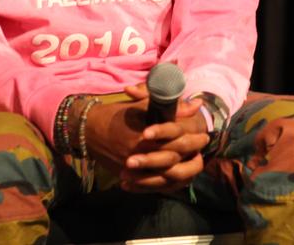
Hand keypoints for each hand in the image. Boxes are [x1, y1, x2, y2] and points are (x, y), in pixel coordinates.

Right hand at [81, 85, 208, 191]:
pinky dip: (167, 183)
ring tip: (194, 164)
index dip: (194, 141)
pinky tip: (177, 178)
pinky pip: (152, 186)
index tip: (205, 136)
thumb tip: (195, 106)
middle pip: (173, 163)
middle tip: (202, 151)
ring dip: (182, 172)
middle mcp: (140, 155)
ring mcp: (134, 169)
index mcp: (145, 137)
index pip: (177, 143)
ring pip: (164, 179)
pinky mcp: (128, 177)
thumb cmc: (117, 114)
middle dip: (192, 158)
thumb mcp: (144, 107)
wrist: (89, 130)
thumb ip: (171, 108)